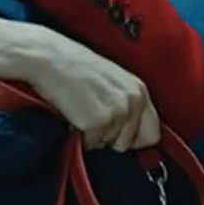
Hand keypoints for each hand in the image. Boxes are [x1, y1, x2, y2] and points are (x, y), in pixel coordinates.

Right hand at [29, 28, 160, 152]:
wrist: (51, 59)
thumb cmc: (77, 68)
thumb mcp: (114, 82)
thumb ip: (129, 104)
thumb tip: (135, 136)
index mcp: (140, 90)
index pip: (152, 134)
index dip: (135, 139)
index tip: (120, 134)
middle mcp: (134, 101)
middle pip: (128, 144)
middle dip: (110, 137)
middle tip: (93, 114)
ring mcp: (117, 112)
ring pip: (108, 145)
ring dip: (94, 135)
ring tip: (83, 110)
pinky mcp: (98, 122)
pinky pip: (91, 145)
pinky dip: (81, 136)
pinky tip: (74, 115)